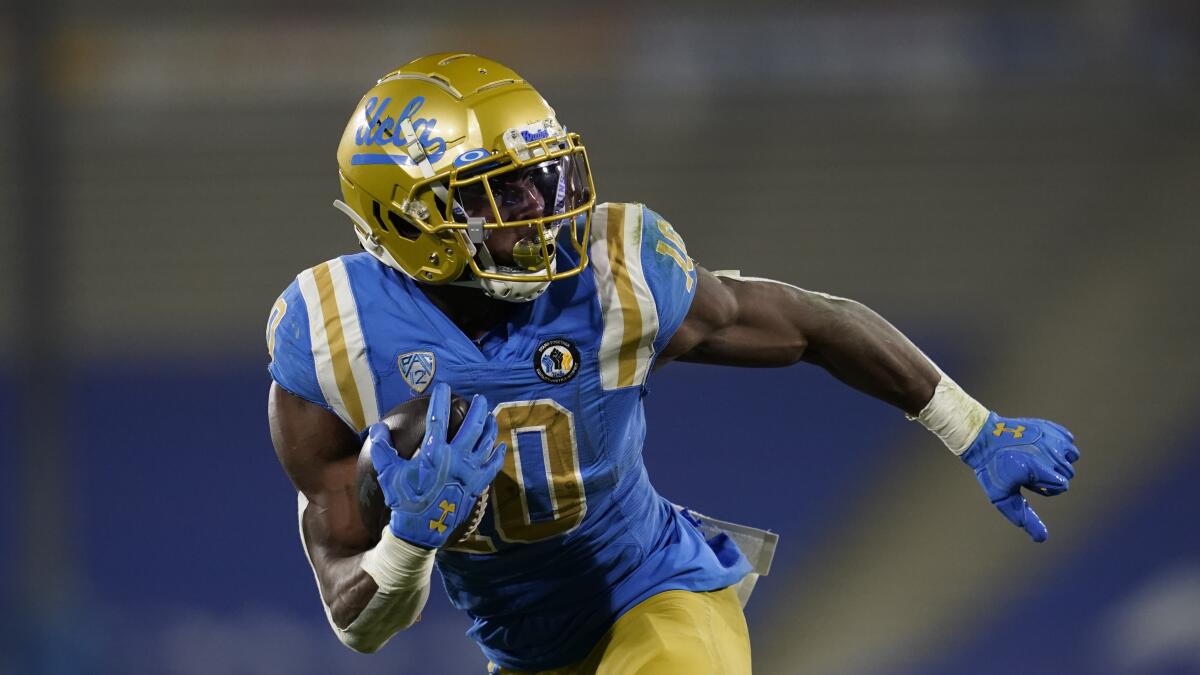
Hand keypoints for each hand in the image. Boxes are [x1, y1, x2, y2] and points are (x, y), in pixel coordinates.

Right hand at [367, 382, 506, 548]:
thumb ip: (381, 448)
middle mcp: (455, 459)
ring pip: (486, 443)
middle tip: (479, 398)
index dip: (441, 399)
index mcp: (433, 453)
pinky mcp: (476, 486)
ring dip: (490, 427)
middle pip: (473, 426)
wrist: (421, 530)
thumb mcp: (388, 473)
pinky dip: (497, 454)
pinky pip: (492, 466)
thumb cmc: (404, 501)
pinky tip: (499, 446)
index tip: (444, 387)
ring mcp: (469, 473)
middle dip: (478, 408)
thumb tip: (378, 427)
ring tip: (490, 416)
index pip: (439, 417)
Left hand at [961, 412, 1079, 542]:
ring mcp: (1050, 436)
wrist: (983, 438)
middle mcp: (1047, 451)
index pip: (1062, 486)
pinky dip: (1059, 445)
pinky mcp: (1050, 426)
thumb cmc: (992, 470)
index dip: (1046, 487)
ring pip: (1071, 456)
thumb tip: (1042, 539)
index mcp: (1036, 468)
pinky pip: (1068, 440)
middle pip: (1068, 472)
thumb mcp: (1003, 497)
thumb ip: (1024, 517)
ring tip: (1036, 458)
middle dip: (1051, 475)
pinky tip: (1041, 446)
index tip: (1028, 481)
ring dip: (1057, 460)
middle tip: (1029, 469)